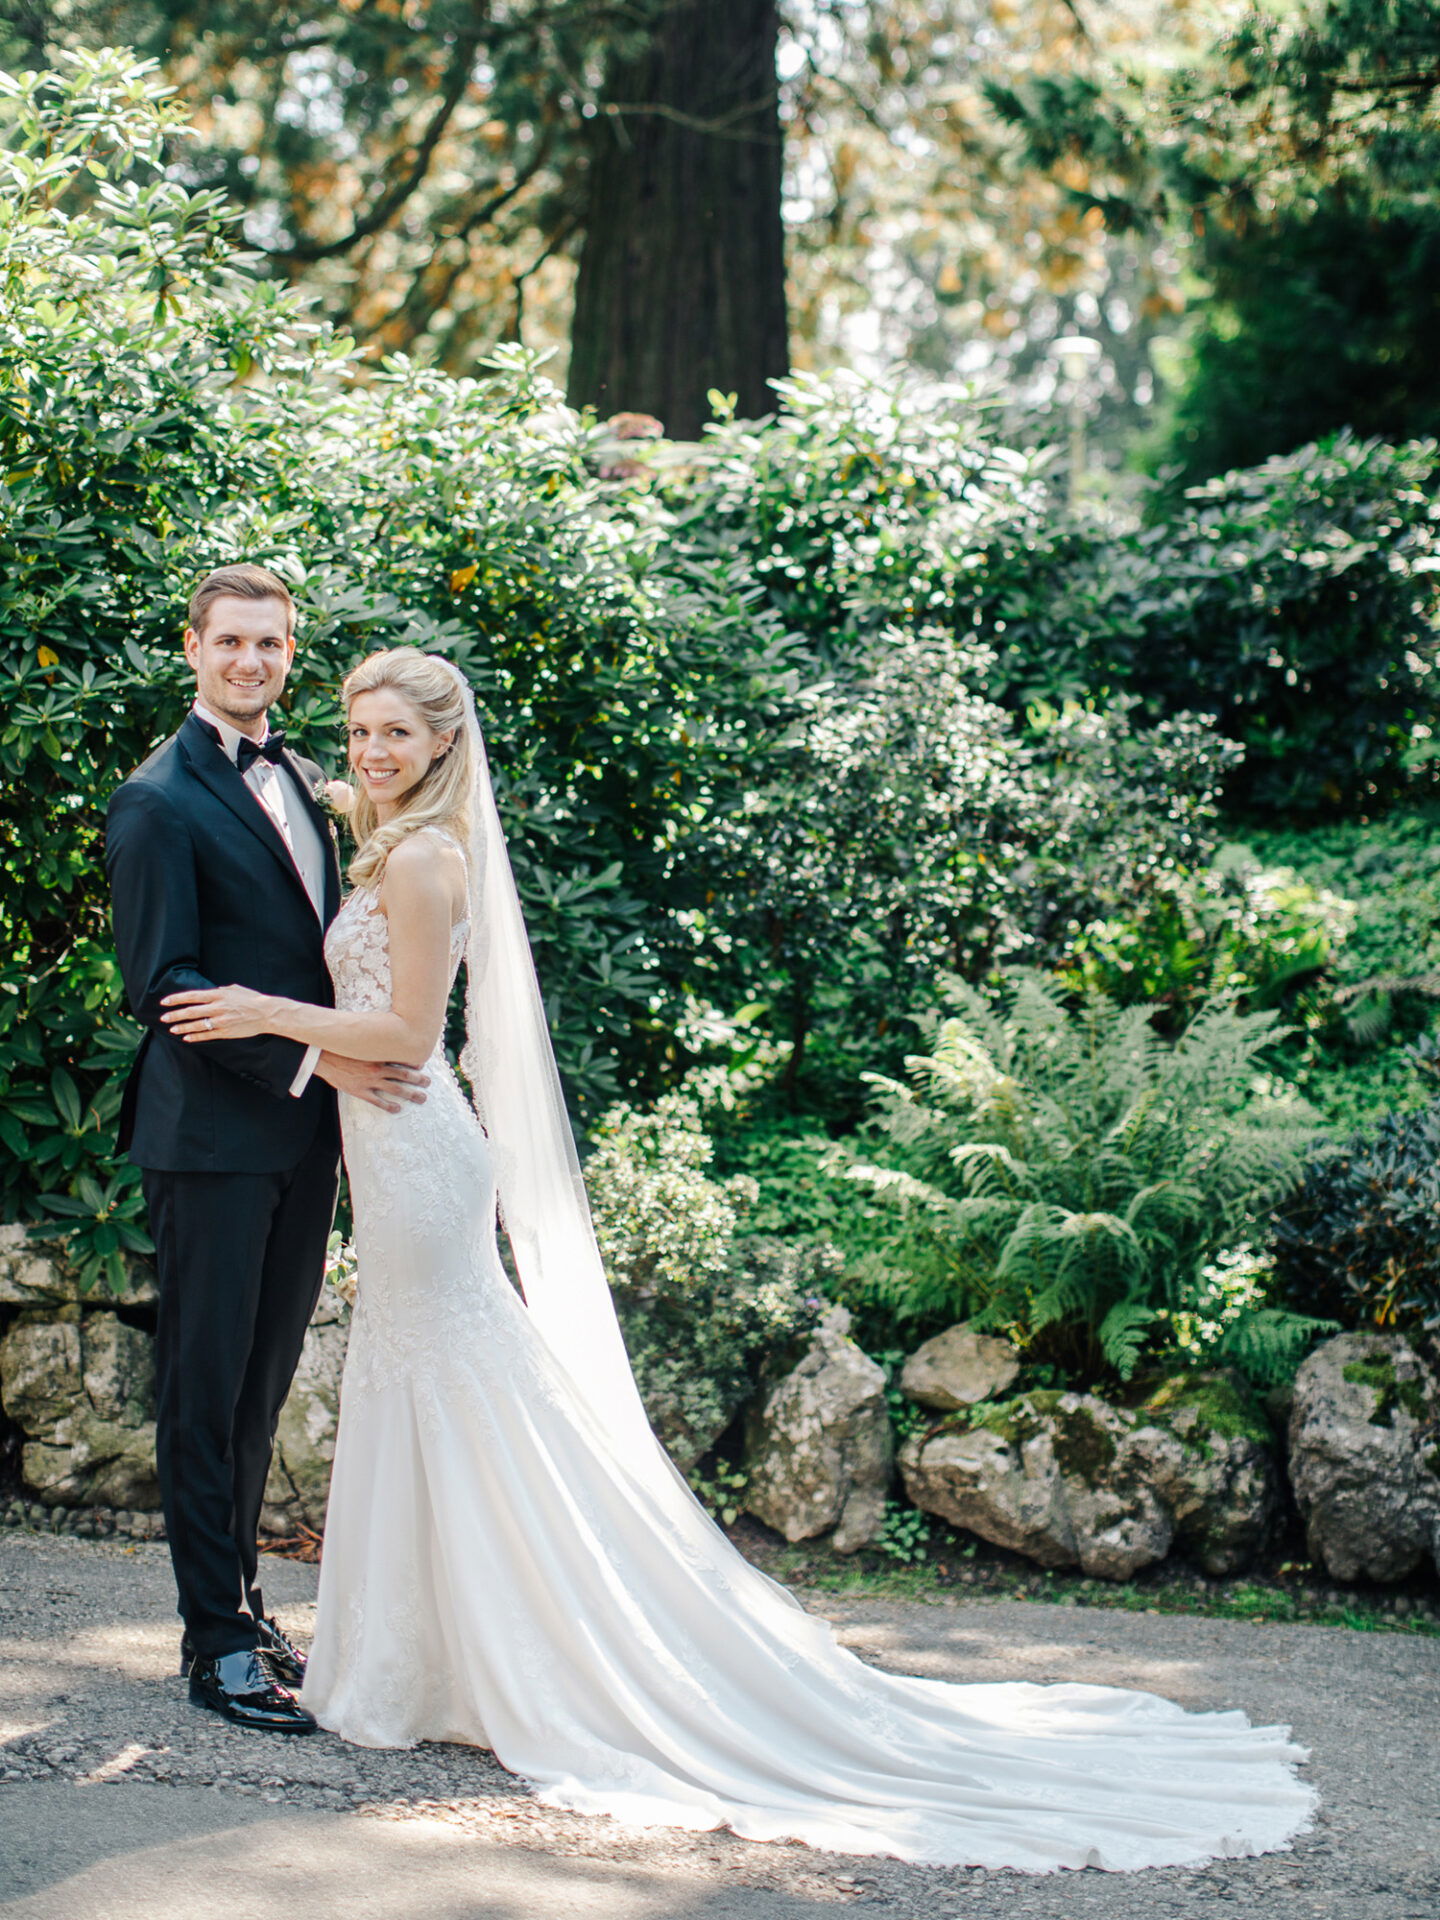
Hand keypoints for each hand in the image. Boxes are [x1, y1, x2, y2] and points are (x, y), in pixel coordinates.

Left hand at [161, 984, 273, 1040]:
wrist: (267, 1014)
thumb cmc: (253, 999)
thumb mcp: (236, 989)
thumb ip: (221, 990)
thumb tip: (212, 991)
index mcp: (219, 995)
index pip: (192, 996)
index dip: (177, 999)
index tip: (165, 1002)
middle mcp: (218, 1007)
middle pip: (191, 1011)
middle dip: (175, 1015)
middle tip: (163, 1017)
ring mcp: (221, 1021)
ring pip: (197, 1025)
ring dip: (182, 1027)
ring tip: (172, 1029)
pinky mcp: (226, 1032)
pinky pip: (207, 1035)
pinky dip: (196, 1036)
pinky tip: (187, 1038)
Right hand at [314, 1052, 428, 1112]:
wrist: (322, 1057)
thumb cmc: (341, 1048)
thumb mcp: (359, 1042)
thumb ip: (372, 1045)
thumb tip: (381, 1040)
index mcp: (378, 1054)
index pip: (401, 1058)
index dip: (414, 1062)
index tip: (422, 1064)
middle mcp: (378, 1068)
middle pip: (404, 1075)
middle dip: (418, 1079)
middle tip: (428, 1083)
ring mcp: (370, 1081)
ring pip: (396, 1089)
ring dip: (411, 1094)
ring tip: (422, 1098)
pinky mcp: (360, 1091)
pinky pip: (378, 1101)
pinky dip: (389, 1106)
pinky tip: (398, 1109)